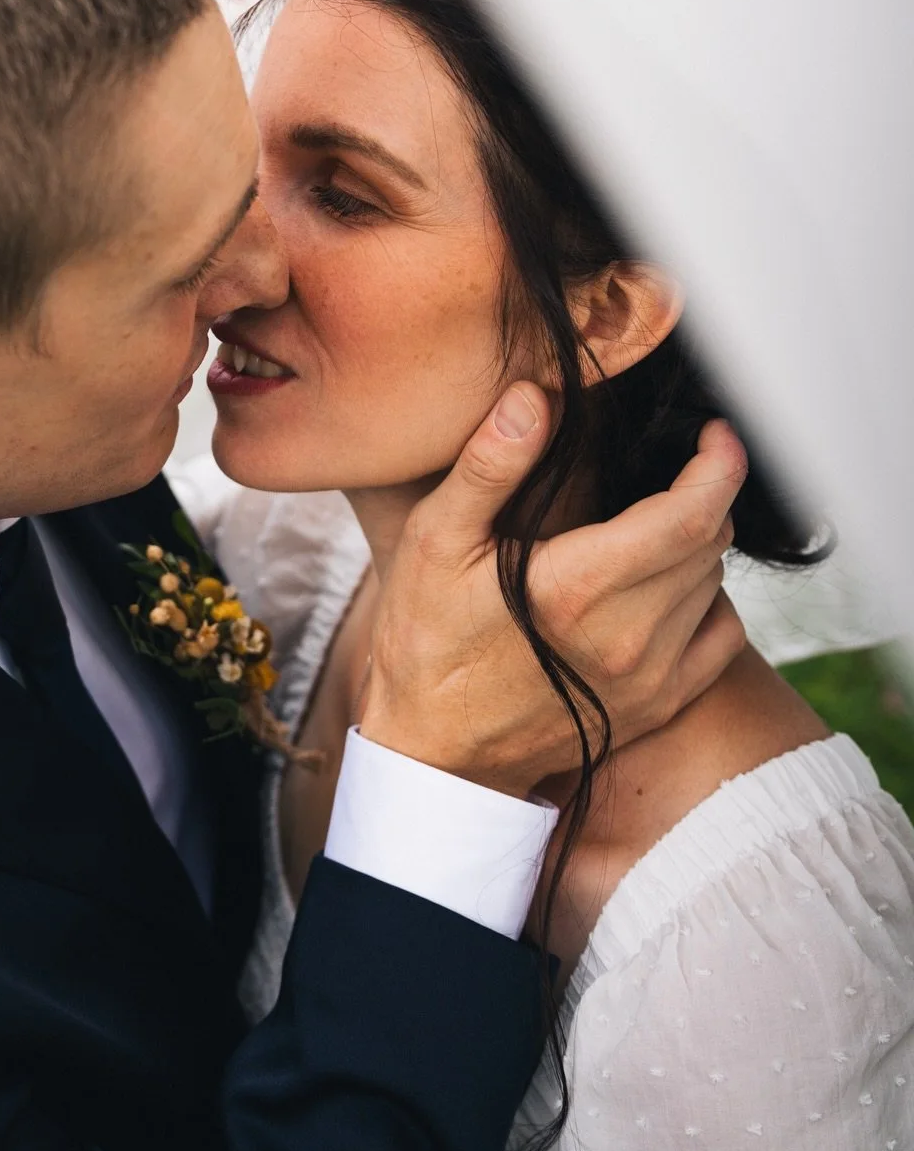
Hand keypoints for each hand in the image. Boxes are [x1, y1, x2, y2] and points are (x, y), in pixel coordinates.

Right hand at [362, 383, 748, 798]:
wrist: (435, 753)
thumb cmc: (427, 643)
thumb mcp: (436, 542)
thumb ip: (491, 466)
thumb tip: (536, 398)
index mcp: (578, 587)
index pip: (692, 512)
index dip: (718, 463)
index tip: (713, 433)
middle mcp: (629, 636)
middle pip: (711, 541)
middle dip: (701, 494)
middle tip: (666, 471)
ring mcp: (650, 678)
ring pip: (715, 583)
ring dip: (696, 545)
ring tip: (648, 528)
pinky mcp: (658, 706)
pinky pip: (723, 637)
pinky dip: (707, 600)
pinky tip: (663, 588)